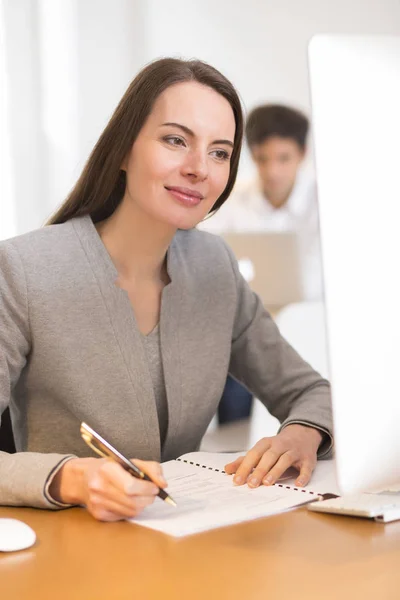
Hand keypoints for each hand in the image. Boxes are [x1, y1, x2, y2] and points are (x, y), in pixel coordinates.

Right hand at [49, 457, 166, 521]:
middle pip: (132, 502)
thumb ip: (151, 468)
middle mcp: (99, 487)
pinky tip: (128, 501)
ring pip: (130, 511)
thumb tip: (163, 484)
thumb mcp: (129, 461)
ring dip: (141, 505)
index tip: (155, 487)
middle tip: (151, 493)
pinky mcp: (98, 515)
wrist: (83, 478)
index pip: (131, 487)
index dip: (147, 489)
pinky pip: (123, 517)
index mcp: (107, 469)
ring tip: (141, 496)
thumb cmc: (110, 468)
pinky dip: (131, 510)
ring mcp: (97, 503)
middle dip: (148, 498)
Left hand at [224, 424, 322, 487]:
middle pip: (268, 456)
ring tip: (267, 483)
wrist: (302, 434)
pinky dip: (303, 476)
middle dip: (259, 470)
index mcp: (266, 443)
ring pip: (285, 460)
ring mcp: (295, 451)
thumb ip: (245, 460)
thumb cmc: (277, 446)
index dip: (244, 467)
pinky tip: (298, 484)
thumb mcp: (261, 450)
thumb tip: (227, 470)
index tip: (237, 481)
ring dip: (276, 471)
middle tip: (251, 484)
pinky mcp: (308, 459)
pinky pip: (306, 467)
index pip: (253, 454)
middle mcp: (280, 445)